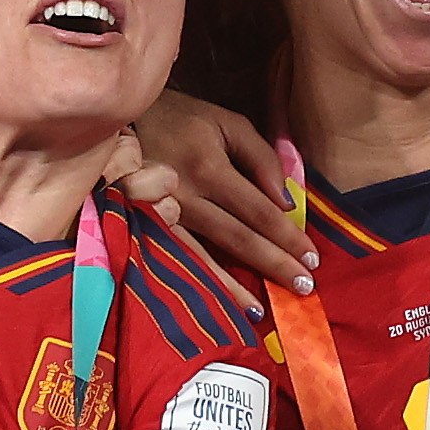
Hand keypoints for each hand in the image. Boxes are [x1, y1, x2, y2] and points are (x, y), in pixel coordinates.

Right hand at [115, 91, 310, 287]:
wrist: (118, 121)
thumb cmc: (180, 119)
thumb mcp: (226, 123)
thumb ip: (260, 157)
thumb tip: (285, 201)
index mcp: (210, 167)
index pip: (259, 211)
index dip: (288, 236)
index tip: (312, 258)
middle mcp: (186, 195)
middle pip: (238, 238)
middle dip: (273, 264)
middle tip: (304, 286)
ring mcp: (161, 215)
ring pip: (204, 258)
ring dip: (235, 286)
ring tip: (261, 310)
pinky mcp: (144, 226)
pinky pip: (176, 258)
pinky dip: (198, 281)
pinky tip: (215, 302)